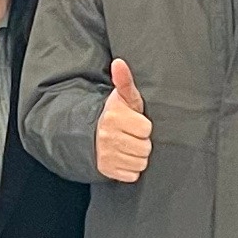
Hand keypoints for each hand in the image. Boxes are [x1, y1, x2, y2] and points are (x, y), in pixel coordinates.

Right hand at [96, 57, 152, 183]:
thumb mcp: (123, 97)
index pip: (146, 129)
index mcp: (114, 116)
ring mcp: (106, 154)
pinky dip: (130, 168)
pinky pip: (131, 175)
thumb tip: (119, 62)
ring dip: (137, 156)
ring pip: (140, 162)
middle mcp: (108, 136)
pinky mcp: (106, 169)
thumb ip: (124, 80)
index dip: (143, 126)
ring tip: (128, 146)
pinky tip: (123, 157)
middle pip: (145, 148)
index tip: (135, 123)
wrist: (90, 133)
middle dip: (141, 142)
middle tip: (132, 135)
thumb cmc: (115, 114)